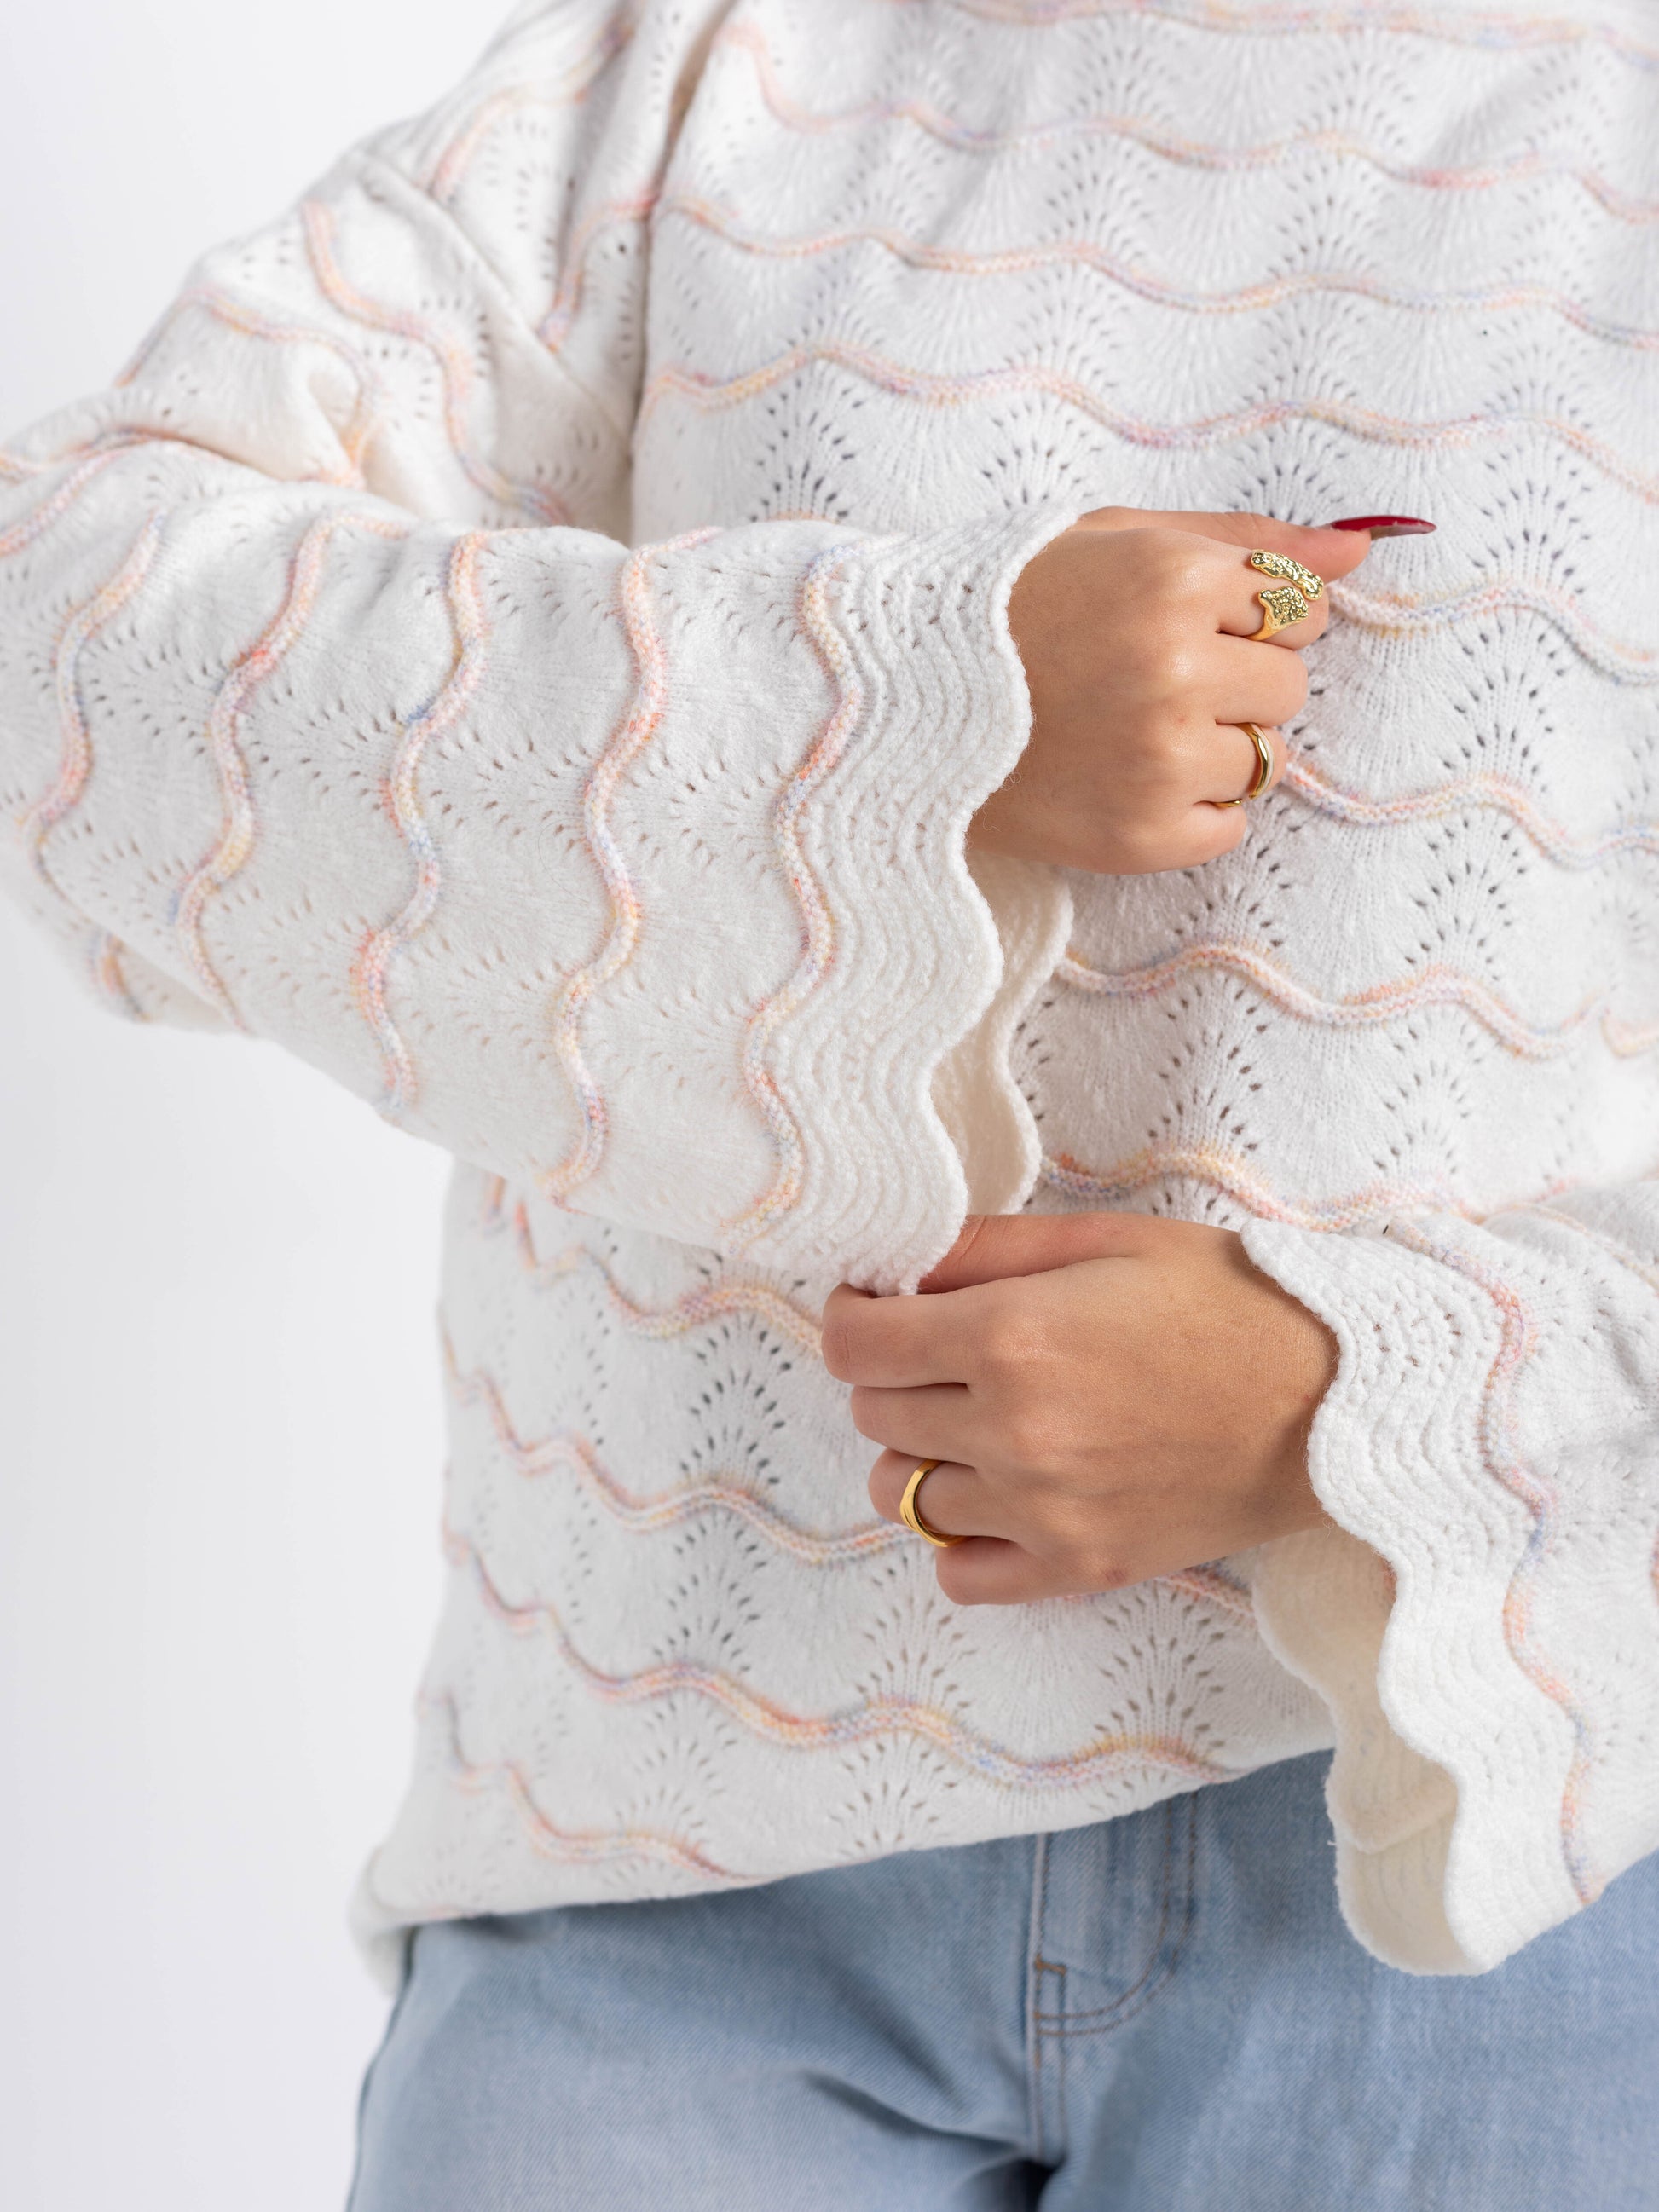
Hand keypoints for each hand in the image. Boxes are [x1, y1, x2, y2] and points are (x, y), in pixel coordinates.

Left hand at [821, 1212, 1335, 1604]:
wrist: (1342, 1398)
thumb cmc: (1234, 1302)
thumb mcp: (1107, 1241)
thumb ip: (987, 1249)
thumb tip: (898, 1264)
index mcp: (1011, 1338)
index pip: (853, 1346)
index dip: (851, 1317)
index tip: (875, 1306)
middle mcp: (1013, 1432)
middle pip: (873, 1415)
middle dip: (892, 1375)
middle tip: (943, 1351)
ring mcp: (1044, 1512)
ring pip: (903, 1495)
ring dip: (922, 1452)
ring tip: (978, 1420)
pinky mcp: (1081, 1567)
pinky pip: (959, 1573)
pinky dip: (962, 1535)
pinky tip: (1002, 1492)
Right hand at [978, 508, 1371, 874]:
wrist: (902, 705)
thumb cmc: (1014, 608)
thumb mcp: (1123, 539)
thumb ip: (1249, 542)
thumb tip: (1364, 549)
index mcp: (1176, 581)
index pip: (1301, 610)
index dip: (1247, 618)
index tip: (1180, 624)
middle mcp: (1177, 670)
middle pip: (1289, 686)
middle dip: (1236, 681)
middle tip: (1144, 680)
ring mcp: (1161, 761)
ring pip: (1264, 758)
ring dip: (1213, 746)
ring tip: (1126, 730)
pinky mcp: (1141, 836)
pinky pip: (1227, 825)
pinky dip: (1188, 809)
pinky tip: (1122, 779)